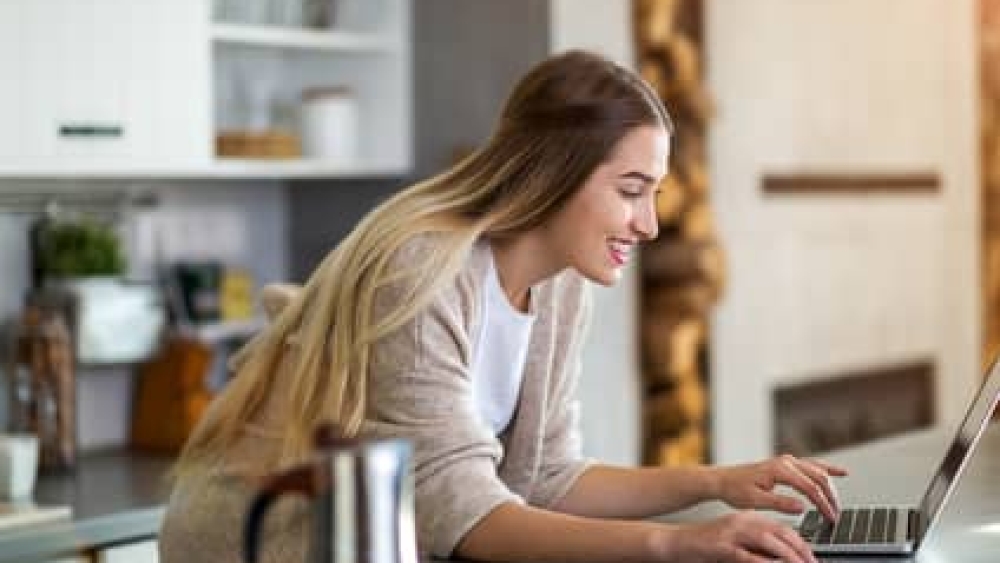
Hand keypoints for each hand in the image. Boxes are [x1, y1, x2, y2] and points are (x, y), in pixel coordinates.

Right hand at [665, 511, 818, 562]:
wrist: (676, 542)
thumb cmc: (706, 545)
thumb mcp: (737, 543)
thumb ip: (758, 547)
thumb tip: (782, 556)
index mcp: (748, 519)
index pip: (782, 529)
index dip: (801, 545)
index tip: (811, 558)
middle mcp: (742, 521)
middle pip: (780, 533)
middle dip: (801, 551)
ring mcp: (731, 532)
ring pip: (769, 541)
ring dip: (788, 556)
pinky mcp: (721, 545)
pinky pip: (748, 555)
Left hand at [709, 455, 847, 521]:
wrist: (722, 480)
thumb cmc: (735, 489)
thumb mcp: (755, 501)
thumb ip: (780, 503)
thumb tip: (802, 507)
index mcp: (779, 469)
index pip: (810, 487)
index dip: (823, 503)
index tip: (830, 517)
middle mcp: (785, 462)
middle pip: (818, 477)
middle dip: (829, 497)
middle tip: (835, 515)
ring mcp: (786, 461)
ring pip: (817, 471)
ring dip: (830, 487)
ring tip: (837, 504)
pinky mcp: (786, 464)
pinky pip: (811, 465)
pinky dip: (827, 469)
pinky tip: (840, 473)